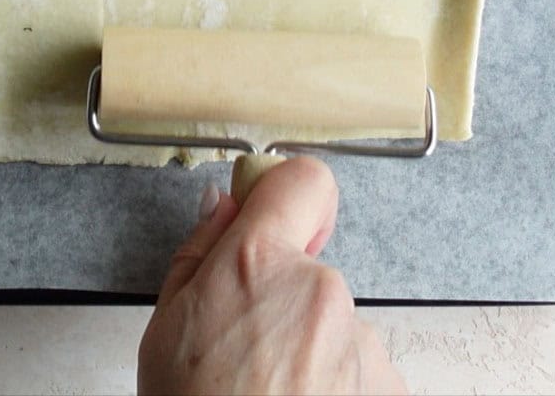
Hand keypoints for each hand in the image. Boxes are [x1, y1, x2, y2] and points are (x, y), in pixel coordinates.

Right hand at [138, 156, 404, 395]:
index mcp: (259, 263)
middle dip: (284, 303)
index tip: (272, 218)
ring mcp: (362, 345)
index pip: (302, 180)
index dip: (285, 197)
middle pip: (312, 271)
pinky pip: (362, 374)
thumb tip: (223, 206)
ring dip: (312, 356)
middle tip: (244, 354)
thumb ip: (200, 253)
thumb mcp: (164, 328)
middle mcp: (321, 291)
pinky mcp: (389, 388)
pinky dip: (338, 393)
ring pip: (336, 330)